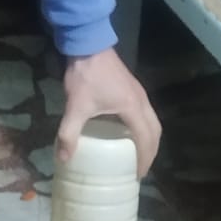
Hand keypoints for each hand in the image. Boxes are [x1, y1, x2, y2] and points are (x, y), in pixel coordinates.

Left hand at [58, 48, 161, 176]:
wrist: (89, 45)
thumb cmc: (85, 76)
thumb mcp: (75, 106)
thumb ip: (69, 132)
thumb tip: (64, 158)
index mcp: (133, 108)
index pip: (146, 139)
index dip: (144, 159)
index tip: (138, 175)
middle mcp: (142, 101)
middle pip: (156, 131)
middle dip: (151, 152)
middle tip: (140, 168)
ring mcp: (140, 93)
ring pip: (153, 121)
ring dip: (150, 139)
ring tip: (138, 155)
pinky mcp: (133, 89)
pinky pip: (146, 114)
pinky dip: (144, 128)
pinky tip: (129, 134)